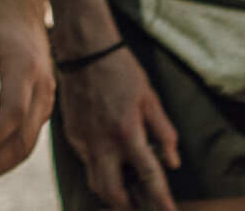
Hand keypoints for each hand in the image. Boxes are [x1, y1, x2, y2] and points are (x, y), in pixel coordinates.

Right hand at [55, 39, 179, 210]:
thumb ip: (163, 131)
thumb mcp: (149, 97)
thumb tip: (173, 161)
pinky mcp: (72, 134)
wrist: (84, 48)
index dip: (160, 199)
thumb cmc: (121, 69)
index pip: (148, 176)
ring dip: (111, 193)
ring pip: (95, 183)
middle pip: (113, 194)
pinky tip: (108, 159)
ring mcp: (84, 140)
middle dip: (127, 207)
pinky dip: (98, 168)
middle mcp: (103, 142)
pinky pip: (86, 161)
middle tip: (139, 205)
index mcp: (127, 132)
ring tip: (125, 191)